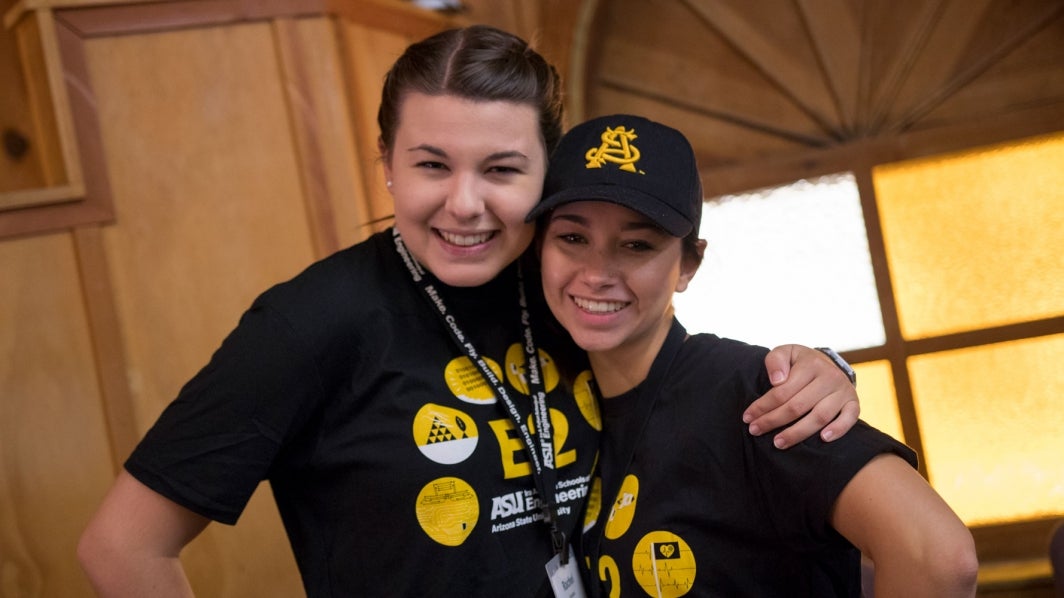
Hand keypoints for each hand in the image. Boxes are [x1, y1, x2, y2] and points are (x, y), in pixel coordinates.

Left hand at [743, 344, 859, 448]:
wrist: (828, 363)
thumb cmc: (800, 362)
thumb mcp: (785, 352)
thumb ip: (776, 361)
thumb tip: (777, 380)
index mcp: (810, 365)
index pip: (782, 391)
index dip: (763, 406)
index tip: (747, 418)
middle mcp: (829, 377)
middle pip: (797, 406)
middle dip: (773, 421)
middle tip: (755, 431)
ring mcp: (843, 391)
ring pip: (820, 416)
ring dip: (798, 433)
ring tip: (778, 443)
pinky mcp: (854, 402)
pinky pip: (850, 418)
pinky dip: (838, 429)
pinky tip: (823, 439)